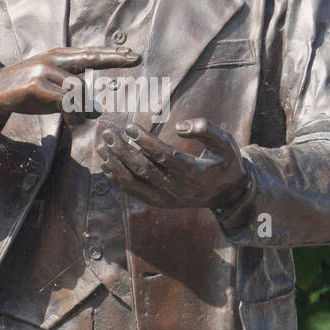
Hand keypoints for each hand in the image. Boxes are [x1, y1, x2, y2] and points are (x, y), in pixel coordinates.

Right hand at [0, 45, 140, 125]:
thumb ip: (72, 98)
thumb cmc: (23, 93)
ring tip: (78, 121)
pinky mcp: (36, 84)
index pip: (89, 54)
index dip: (111, 55)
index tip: (133, 55)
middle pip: (90, 59)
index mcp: (57, 58)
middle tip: (134, 59)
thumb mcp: (51, 96)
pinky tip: (72, 122)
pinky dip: (73, 113)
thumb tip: (96, 109)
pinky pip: (65, 100)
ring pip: (78, 88)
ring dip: (83, 108)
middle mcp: (52, 59)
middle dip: (113, 59)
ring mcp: (44, 69)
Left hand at [97, 117, 248, 209]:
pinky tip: (106, 164)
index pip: (164, 156)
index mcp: (194, 173)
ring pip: (135, 183)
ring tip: (102, 146)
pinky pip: (134, 193)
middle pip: (144, 169)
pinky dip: (118, 179)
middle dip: (123, 150)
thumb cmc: (225, 163)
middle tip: (108, 133)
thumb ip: (207, 130)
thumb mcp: (227, 144)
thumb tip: (180, 126)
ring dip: (115, 164)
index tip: (130, 127)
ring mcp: (167, 199)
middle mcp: (178, 189)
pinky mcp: (159, 203)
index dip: (146, 142)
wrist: (227, 194)